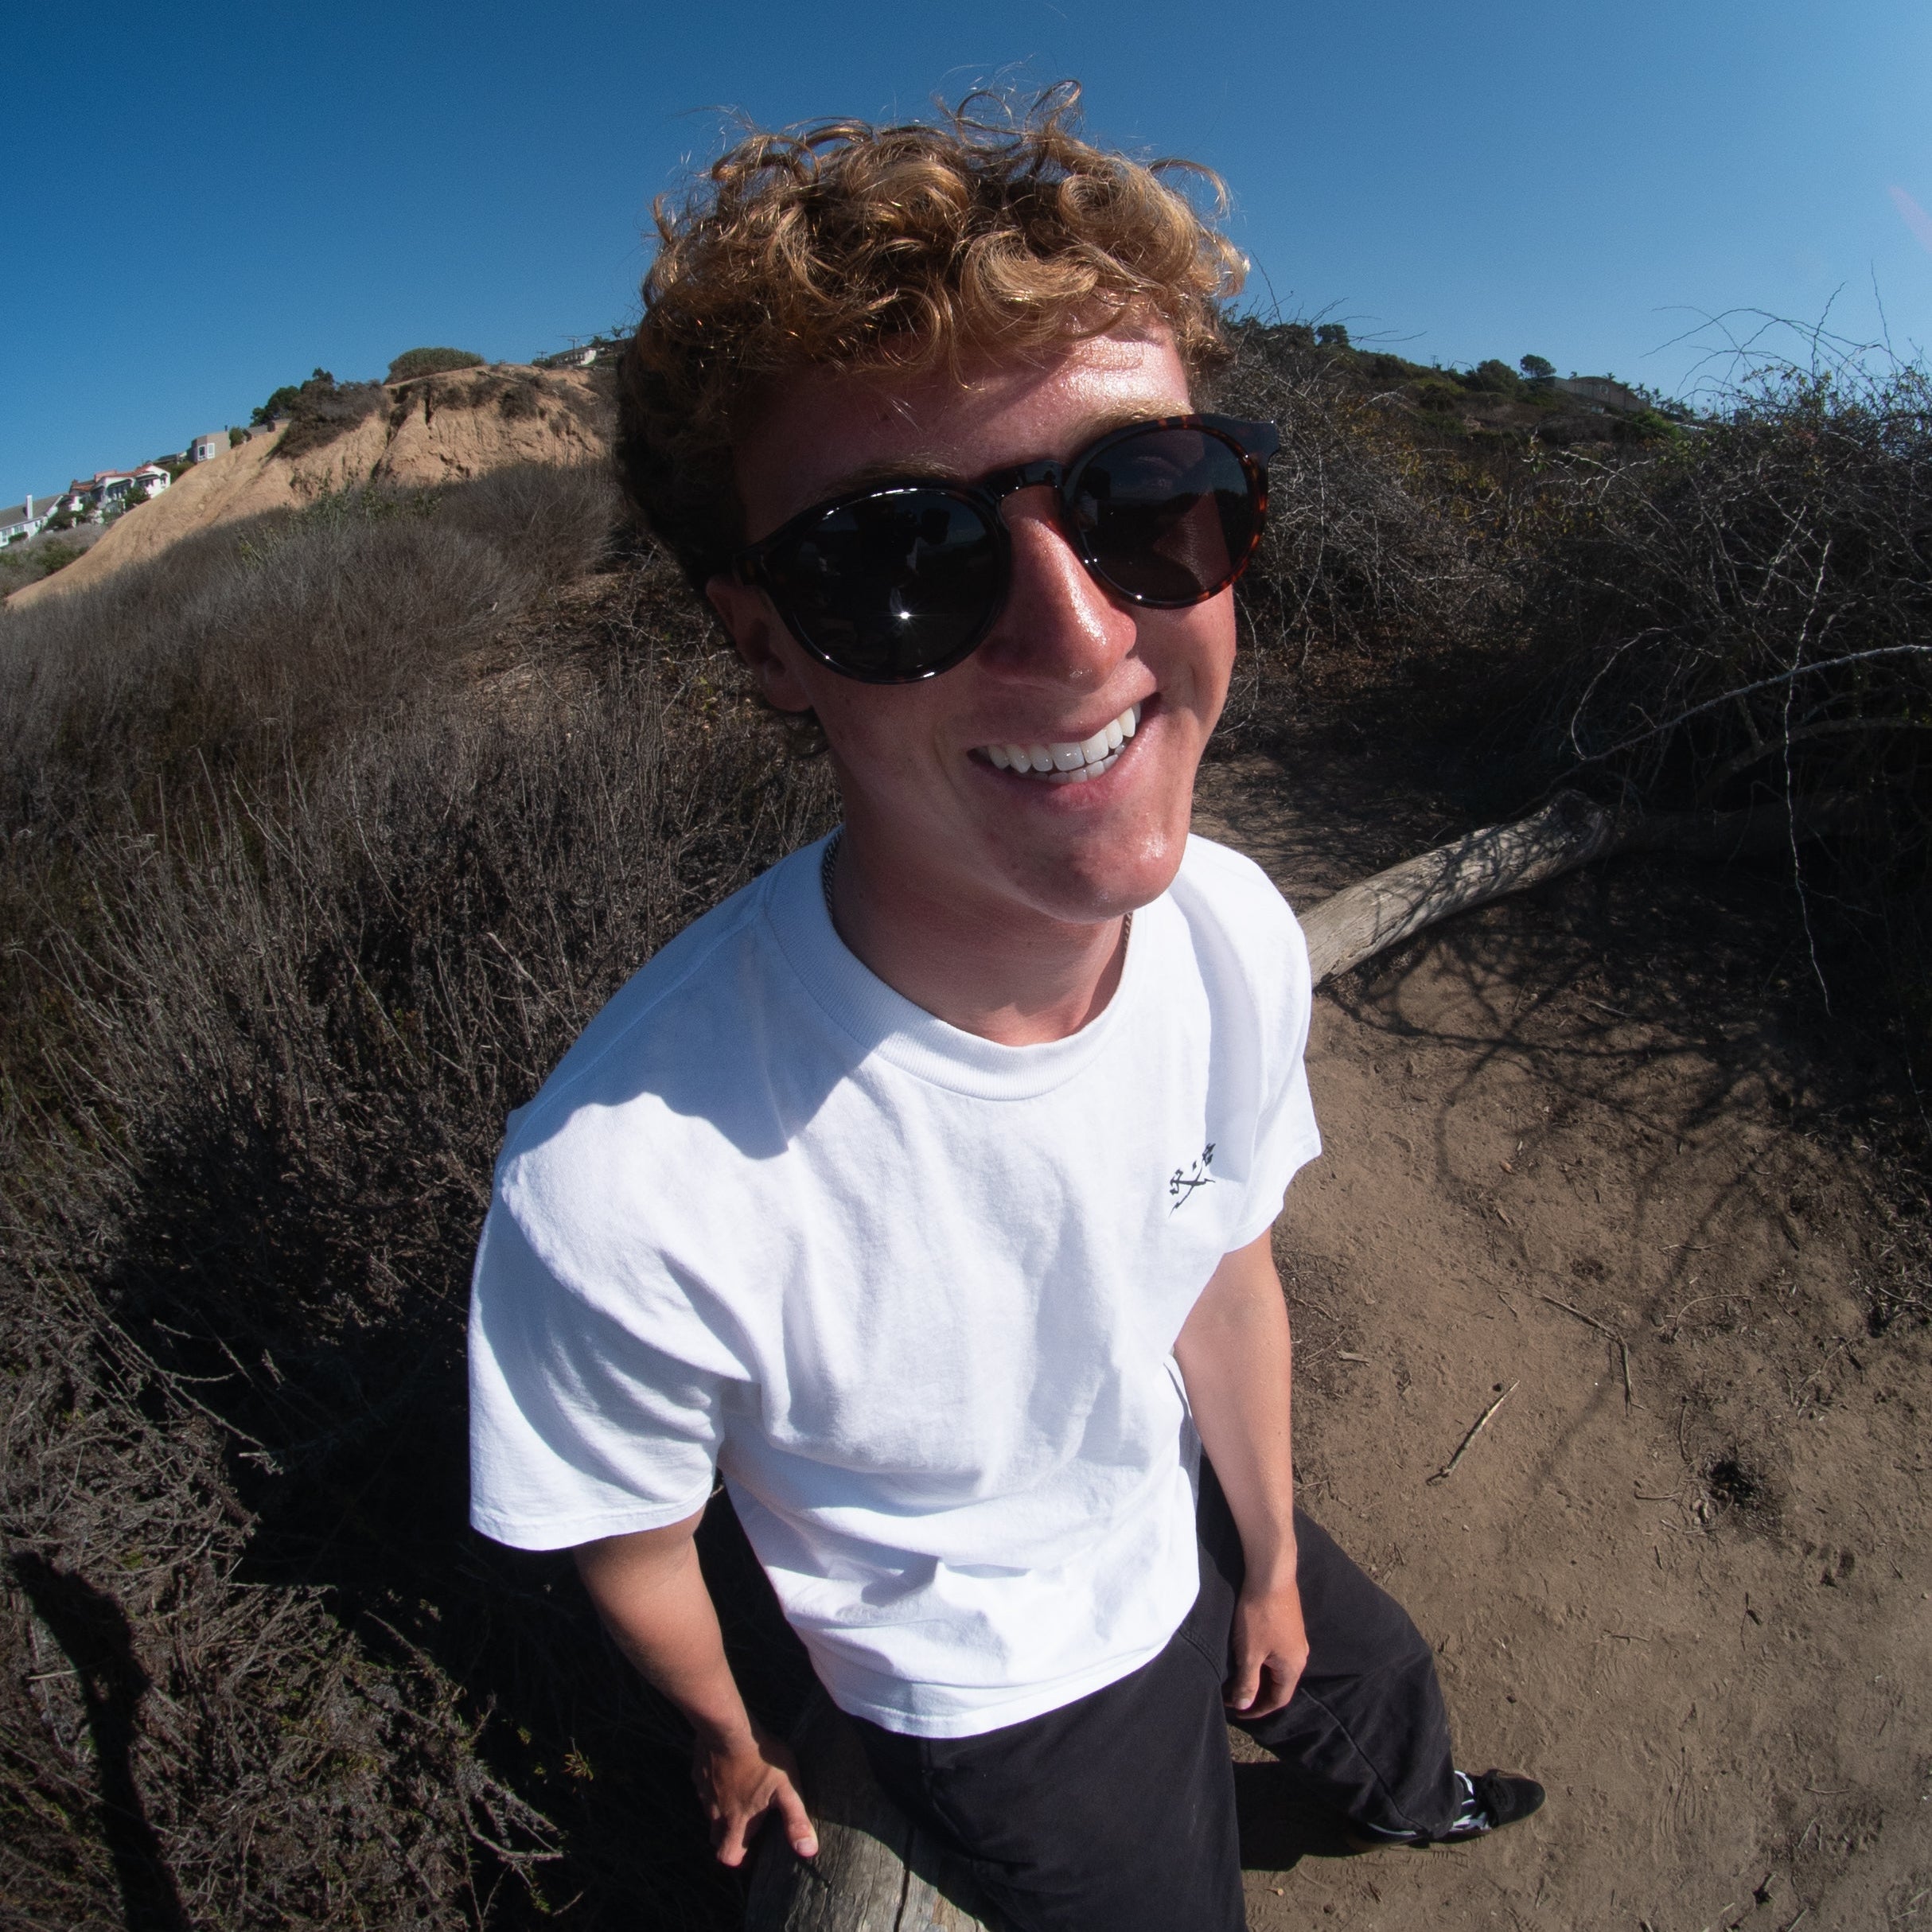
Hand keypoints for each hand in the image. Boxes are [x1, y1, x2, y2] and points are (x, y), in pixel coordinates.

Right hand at [693, 1722, 817, 1866]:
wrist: (727, 1727)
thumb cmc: (760, 1758)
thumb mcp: (786, 1788)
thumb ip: (796, 1820)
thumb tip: (808, 1851)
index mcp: (737, 1821)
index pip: (729, 1857)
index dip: (740, 1860)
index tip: (753, 1854)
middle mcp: (716, 1812)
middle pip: (716, 1839)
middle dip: (729, 1839)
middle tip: (746, 1828)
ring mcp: (705, 1793)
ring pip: (710, 1814)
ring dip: (722, 1814)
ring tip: (740, 1799)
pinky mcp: (699, 1774)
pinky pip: (704, 1790)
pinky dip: (715, 1790)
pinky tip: (728, 1774)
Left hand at [1224, 1577, 1308, 1718]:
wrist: (1270, 1574)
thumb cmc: (1259, 1615)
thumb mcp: (1249, 1653)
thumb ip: (1247, 1682)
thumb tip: (1244, 1706)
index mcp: (1293, 1667)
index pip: (1278, 1700)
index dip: (1257, 1710)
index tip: (1237, 1711)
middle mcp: (1299, 1655)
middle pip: (1278, 1685)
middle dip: (1256, 1693)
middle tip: (1232, 1695)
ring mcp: (1295, 1639)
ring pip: (1276, 1667)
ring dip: (1257, 1675)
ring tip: (1235, 1677)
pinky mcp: (1288, 1625)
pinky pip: (1275, 1652)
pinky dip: (1260, 1660)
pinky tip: (1246, 1654)